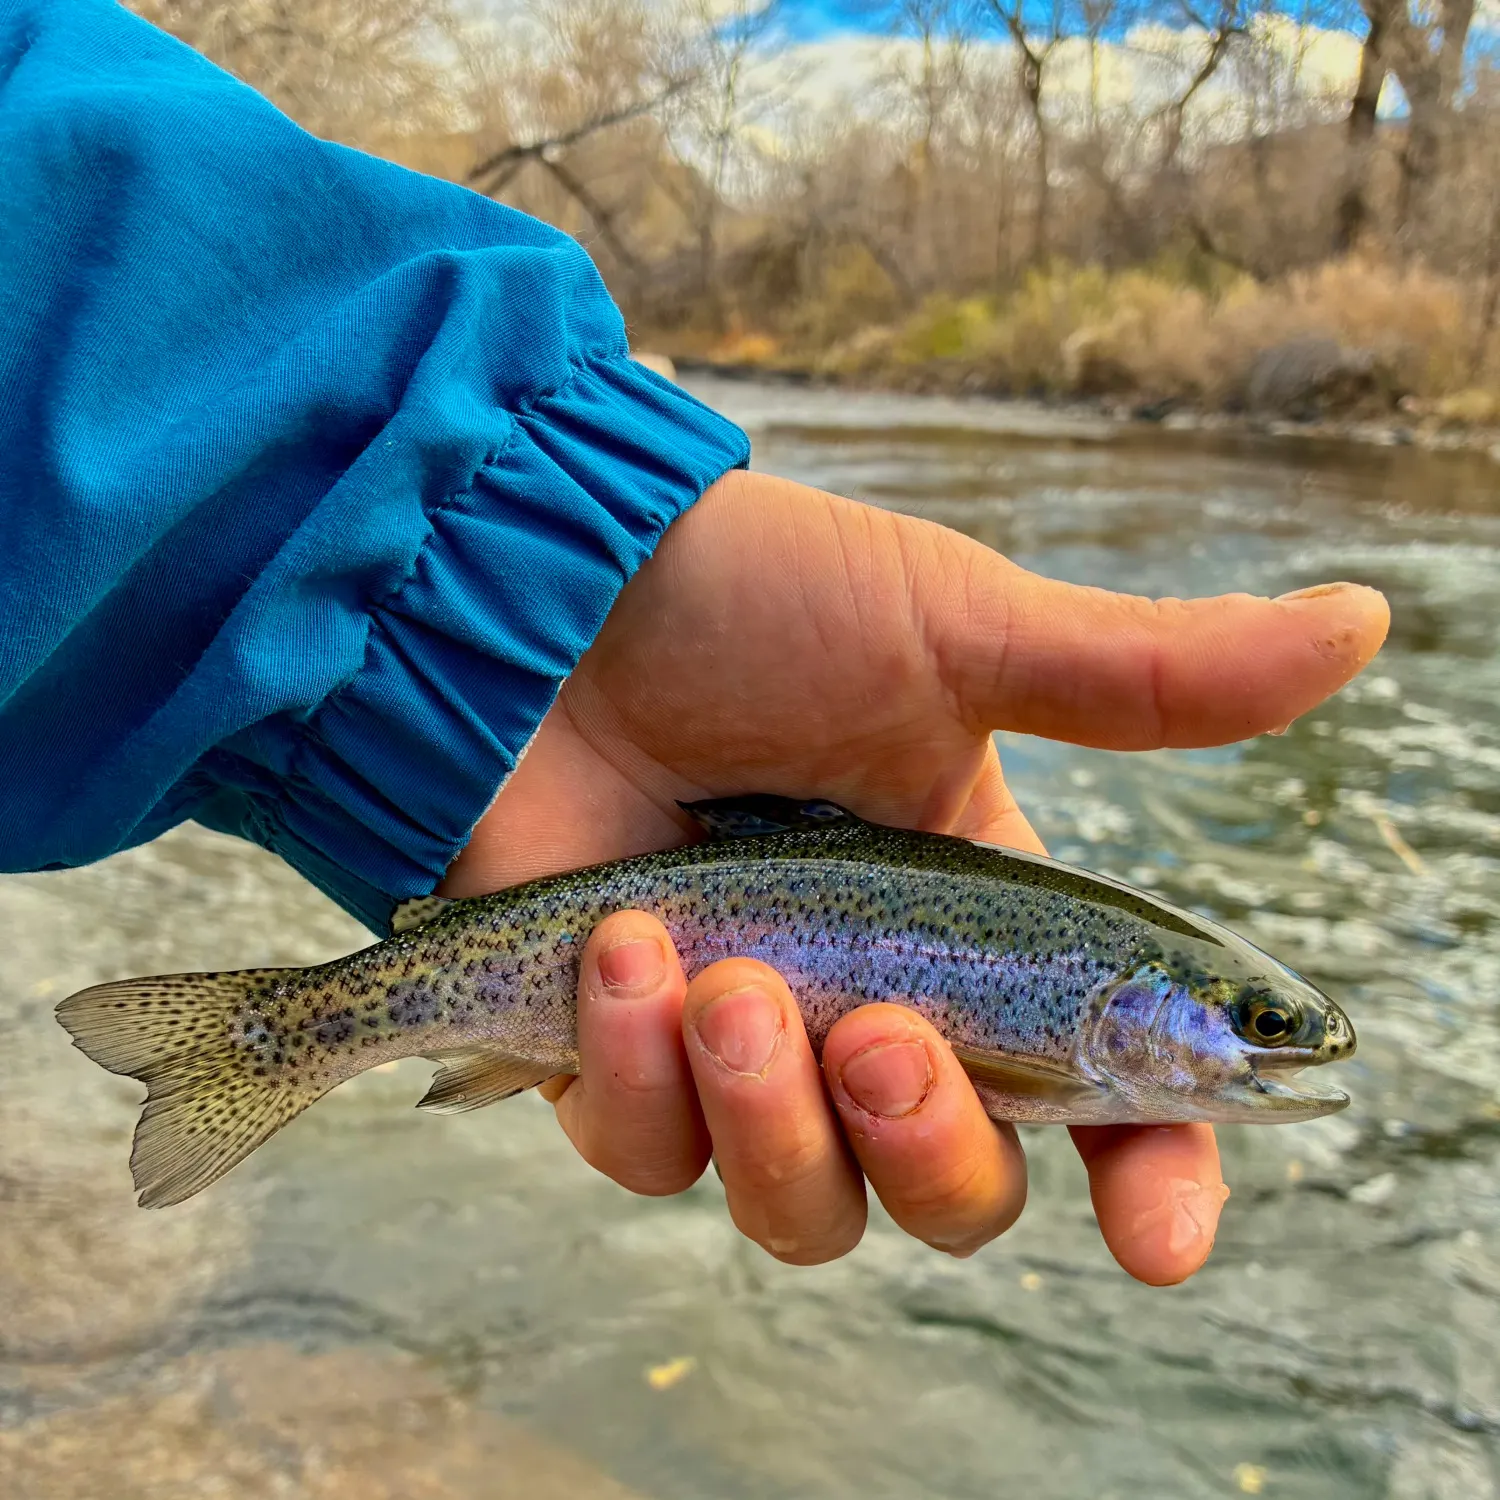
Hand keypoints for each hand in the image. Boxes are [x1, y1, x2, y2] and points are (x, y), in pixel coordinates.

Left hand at [442, 469, 1388, 1282]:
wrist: (544, 594)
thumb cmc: (753, 600)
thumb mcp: (958, 632)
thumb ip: (1147, 677)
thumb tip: (1365, 620)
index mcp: (978, 924)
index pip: (1098, 1096)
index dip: (1152, 1177)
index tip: (1160, 1237)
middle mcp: (870, 1004)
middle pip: (951, 1192)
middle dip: (933, 1148)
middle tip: (882, 1033)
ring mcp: (739, 1047)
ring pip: (803, 1204)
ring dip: (773, 1118)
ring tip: (721, 975)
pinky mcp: (614, 1059)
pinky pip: (647, 1155)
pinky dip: (637, 1078)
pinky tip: (621, 958)